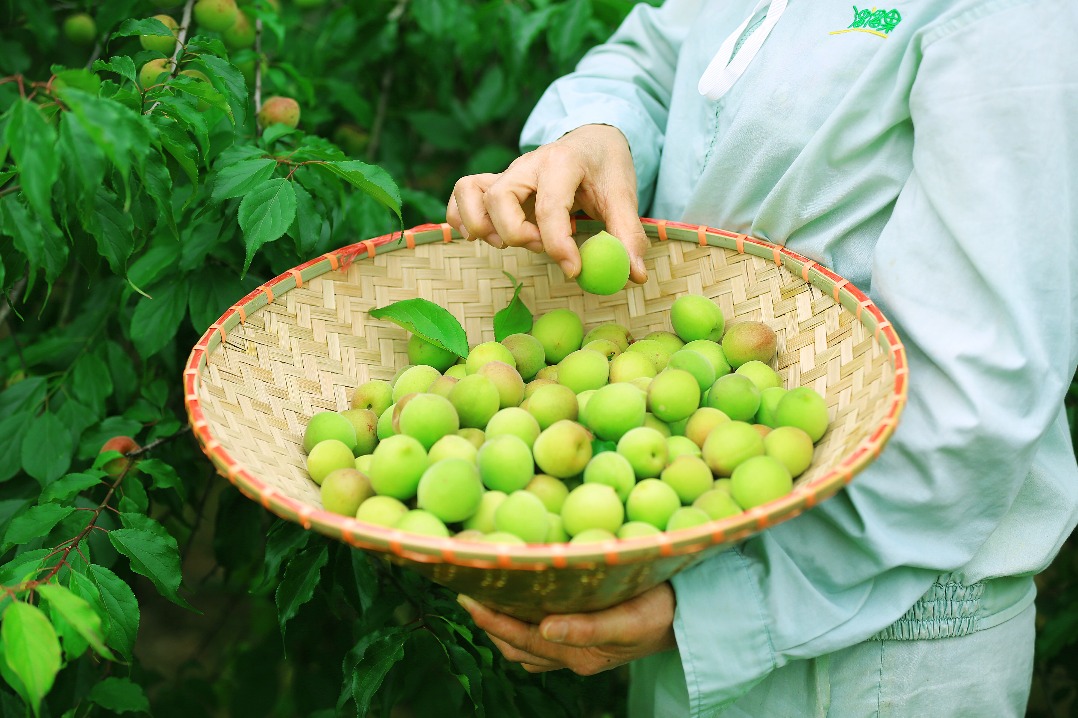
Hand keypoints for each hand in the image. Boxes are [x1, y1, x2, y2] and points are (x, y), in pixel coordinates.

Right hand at [446, 124, 649, 283]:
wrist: (592, 140)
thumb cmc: (606, 168)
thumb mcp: (624, 195)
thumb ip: (627, 235)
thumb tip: (633, 276)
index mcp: (563, 161)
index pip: (550, 206)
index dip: (559, 245)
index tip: (575, 270)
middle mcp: (528, 163)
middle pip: (500, 198)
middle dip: (518, 233)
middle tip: (541, 246)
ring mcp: (508, 172)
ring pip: (474, 192)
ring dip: (486, 226)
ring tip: (515, 241)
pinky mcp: (496, 182)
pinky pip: (464, 192)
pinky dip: (464, 216)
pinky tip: (486, 235)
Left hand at [456, 582, 676, 675]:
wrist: (688, 617)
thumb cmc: (660, 613)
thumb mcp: (628, 620)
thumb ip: (587, 628)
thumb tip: (544, 629)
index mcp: (577, 654)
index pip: (520, 639)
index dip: (490, 620)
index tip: (465, 596)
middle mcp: (572, 656)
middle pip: (515, 645)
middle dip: (487, 621)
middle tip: (464, 590)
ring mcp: (577, 650)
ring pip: (525, 645)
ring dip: (501, 625)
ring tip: (482, 596)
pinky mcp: (586, 637)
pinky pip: (541, 639)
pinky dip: (521, 624)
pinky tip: (516, 603)